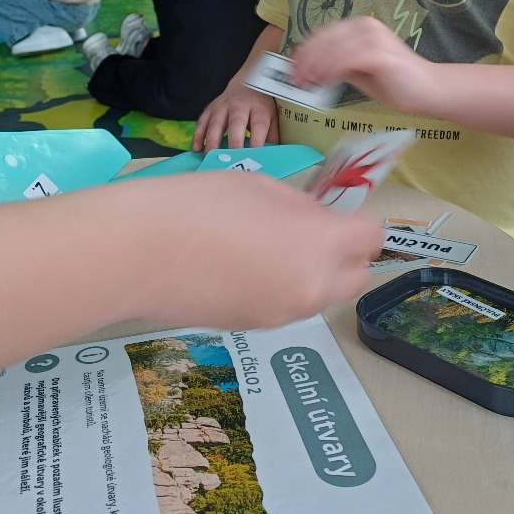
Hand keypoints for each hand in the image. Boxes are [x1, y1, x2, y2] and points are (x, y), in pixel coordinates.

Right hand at [159, 173, 383, 329]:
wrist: (142, 253)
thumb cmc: (202, 203)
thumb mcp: (263, 186)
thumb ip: (301, 207)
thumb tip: (315, 219)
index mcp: (322, 244)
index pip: (372, 237)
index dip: (360, 221)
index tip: (338, 211)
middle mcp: (313, 287)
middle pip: (357, 277)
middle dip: (347, 255)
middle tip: (315, 232)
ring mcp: (284, 314)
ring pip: (322, 296)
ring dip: (315, 274)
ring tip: (273, 248)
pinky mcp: (254, 327)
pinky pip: (287, 307)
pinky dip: (282, 289)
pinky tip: (245, 267)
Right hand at [193, 82, 279, 151]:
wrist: (245, 85)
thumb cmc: (260, 107)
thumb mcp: (273, 117)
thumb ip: (272, 136)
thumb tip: (273, 158)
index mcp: (258, 108)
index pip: (259, 123)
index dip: (257, 139)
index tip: (255, 154)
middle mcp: (240, 106)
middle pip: (236, 122)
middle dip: (234, 139)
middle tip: (232, 156)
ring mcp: (222, 106)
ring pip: (216, 122)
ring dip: (212, 139)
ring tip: (210, 155)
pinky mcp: (210, 108)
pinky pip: (202, 121)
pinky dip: (198, 135)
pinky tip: (196, 148)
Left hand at [291, 17, 429, 115]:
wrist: (428, 90)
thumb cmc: (395, 82)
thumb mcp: (357, 71)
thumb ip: (336, 65)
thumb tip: (308, 69)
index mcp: (359, 26)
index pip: (322, 34)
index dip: (304, 51)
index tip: (291, 68)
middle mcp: (365, 26)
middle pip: (323, 40)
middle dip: (304, 60)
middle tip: (293, 79)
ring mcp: (373, 37)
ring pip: (332, 50)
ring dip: (313, 67)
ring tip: (303, 83)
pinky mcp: (379, 53)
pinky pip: (345, 60)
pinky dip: (329, 71)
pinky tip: (321, 81)